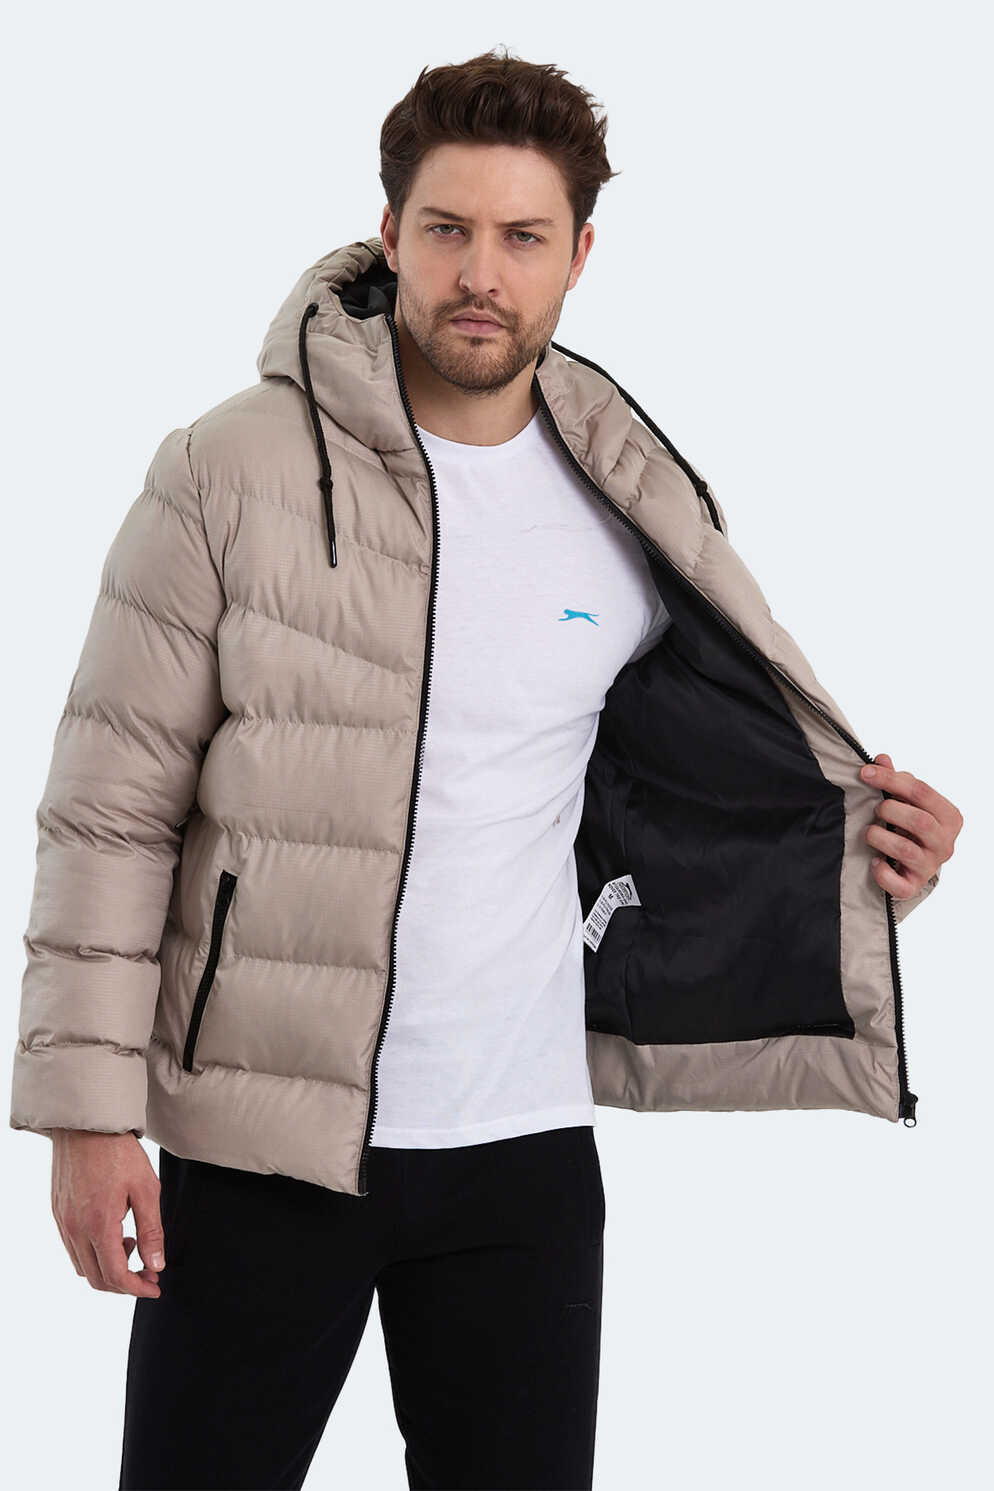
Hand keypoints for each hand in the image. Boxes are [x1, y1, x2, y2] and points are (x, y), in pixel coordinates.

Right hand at [51, 1130, 163, 1297]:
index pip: (115, 1276)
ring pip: (82, 1266)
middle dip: (124, 1283)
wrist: (87, 1124)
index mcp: (98, 1225)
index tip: (154, 1287)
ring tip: (132, 1244)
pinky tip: (113, 1232)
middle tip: (148, 1272)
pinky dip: (93, 1253)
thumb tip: (156, 1265)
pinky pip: (73, 1248)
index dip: (137, 1288)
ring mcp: (63, 1222)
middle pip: (96, 1278)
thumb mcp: (147, 1189)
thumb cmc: (119, 1152)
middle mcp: (75, 1229)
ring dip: (108, 1268)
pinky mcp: (58, 1212)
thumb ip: (152, 1230)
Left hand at [860, 753, 961, 900]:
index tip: (865, 773)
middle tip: (876, 809)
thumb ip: (895, 780)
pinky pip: (897, 883)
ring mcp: (930, 866)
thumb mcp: (908, 802)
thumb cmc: (911, 827)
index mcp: (949, 817)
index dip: (890, 779)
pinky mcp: (913, 886)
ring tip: (870, 832)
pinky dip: (881, 871)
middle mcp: (945, 843)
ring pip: (905, 849)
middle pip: (919, 821)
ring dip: (879, 836)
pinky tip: (874, 861)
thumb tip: (881, 759)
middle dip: (890, 810)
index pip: (921, 791)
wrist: (915, 866)